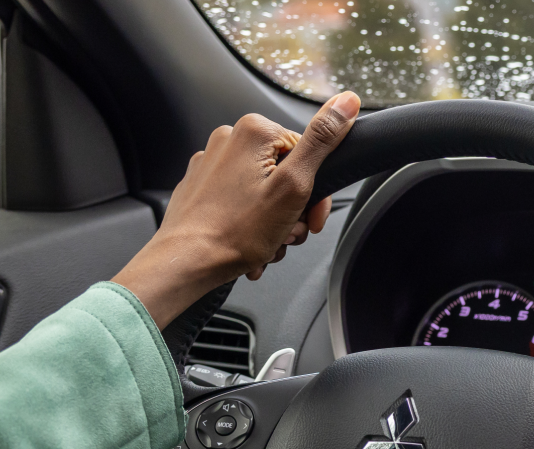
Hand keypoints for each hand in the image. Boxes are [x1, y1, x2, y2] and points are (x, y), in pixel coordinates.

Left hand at [111, 92, 360, 326]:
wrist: (187, 261)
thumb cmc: (236, 231)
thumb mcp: (294, 185)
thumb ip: (322, 141)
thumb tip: (347, 102)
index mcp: (254, 131)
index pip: (309, 154)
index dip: (317, 194)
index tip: (311, 219)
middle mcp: (228, 139)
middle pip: (286, 173)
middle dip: (294, 210)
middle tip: (287, 234)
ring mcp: (211, 163)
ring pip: (264, 190)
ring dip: (274, 222)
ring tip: (267, 243)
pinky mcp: (200, 186)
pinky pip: (239, 201)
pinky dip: (250, 223)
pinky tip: (250, 243)